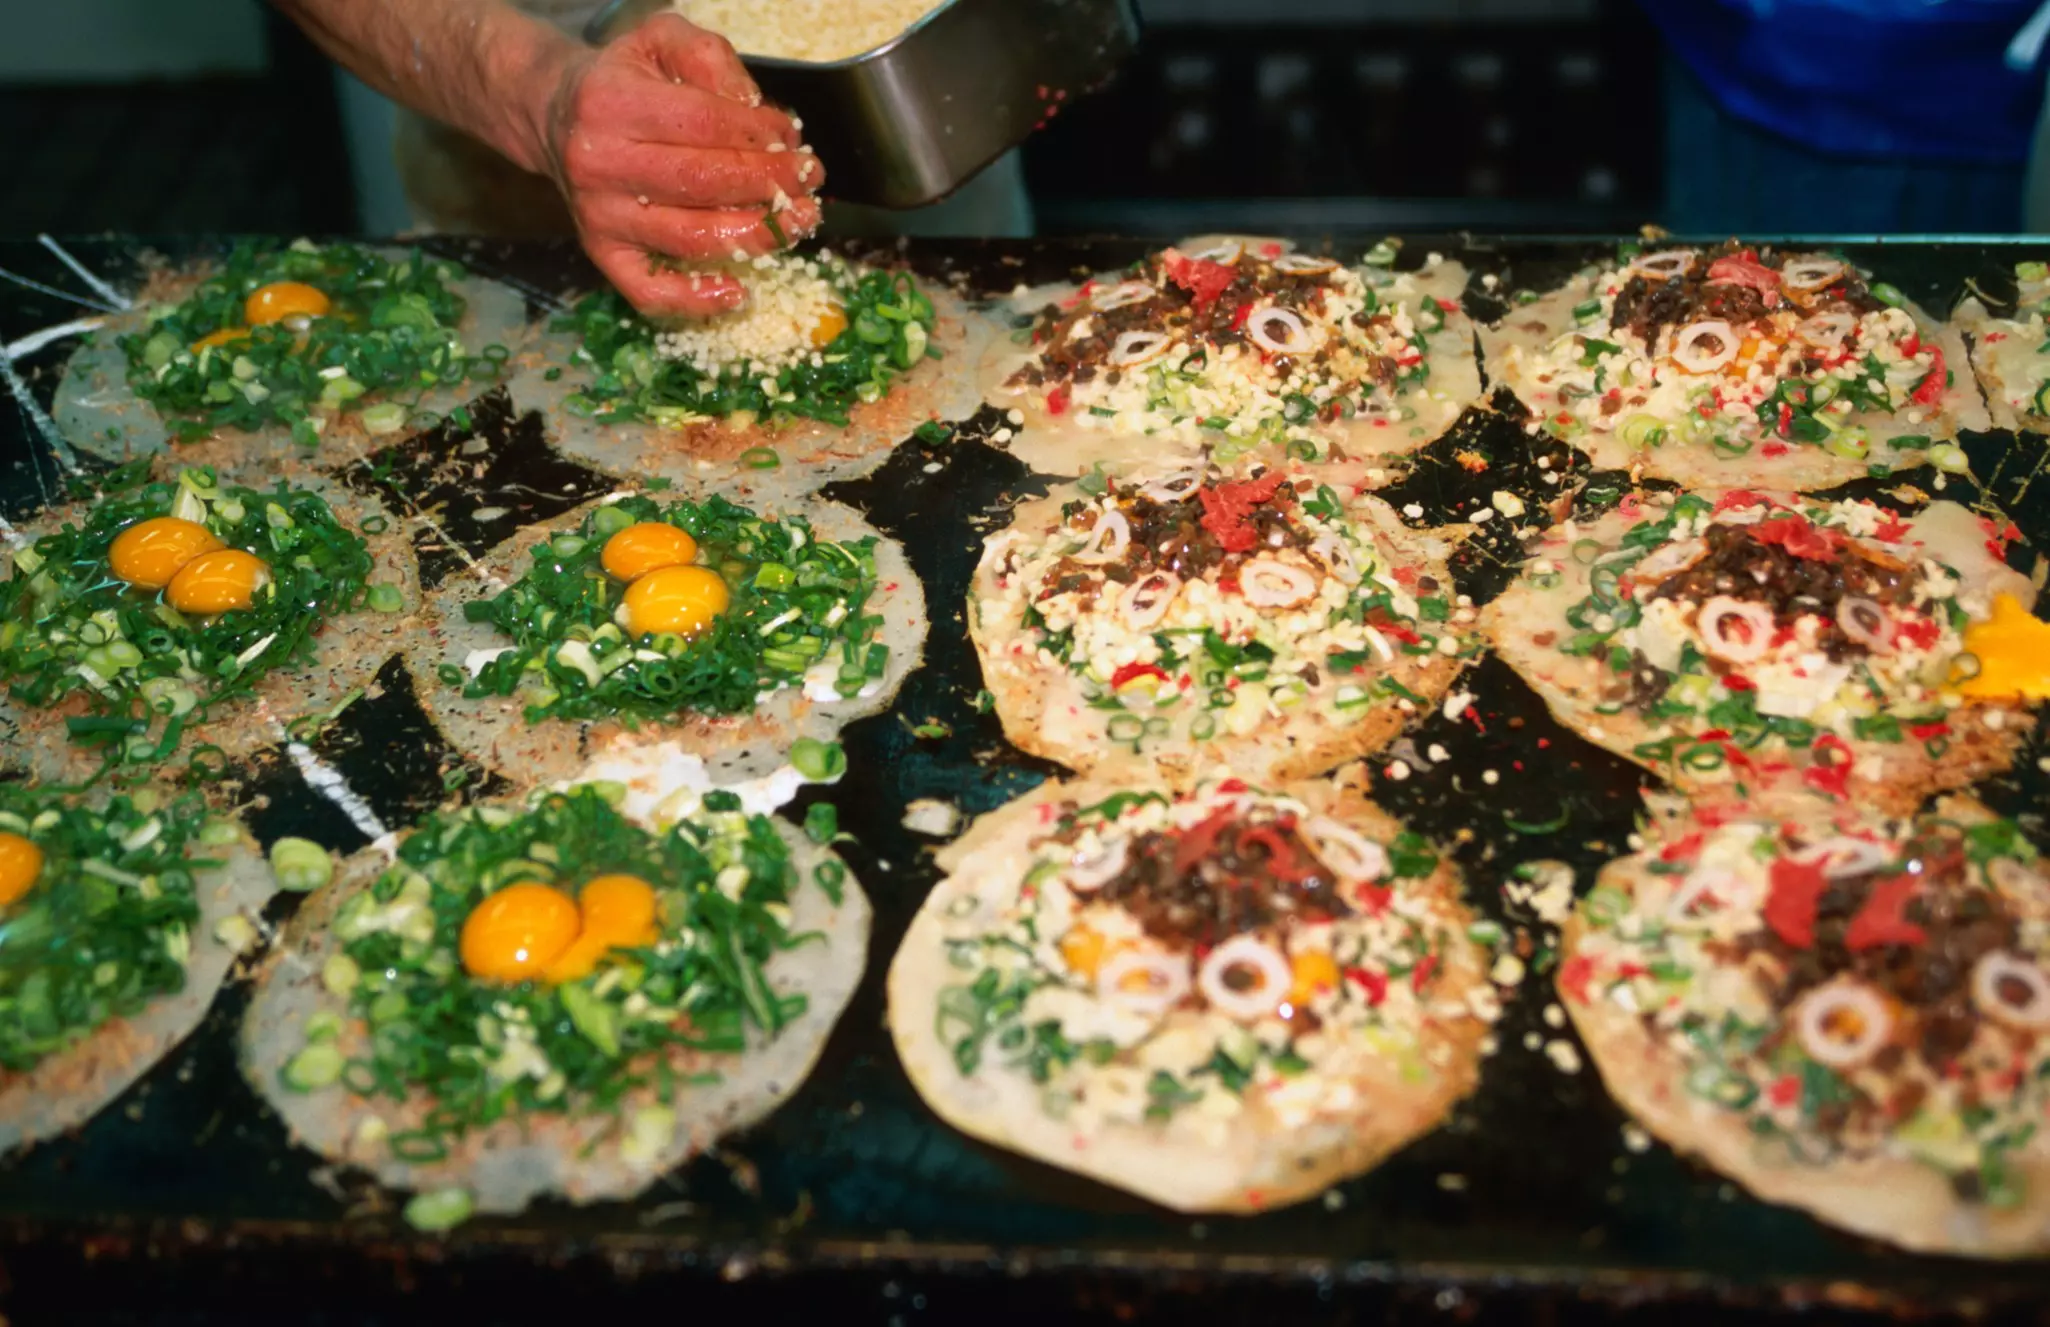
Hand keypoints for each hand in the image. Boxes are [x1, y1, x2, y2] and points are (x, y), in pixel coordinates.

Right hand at [537, 14, 825, 315]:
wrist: (554, 113)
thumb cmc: (621, 79)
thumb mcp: (659, 40)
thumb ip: (709, 57)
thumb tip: (755, 107)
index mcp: (613, 102)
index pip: (705, 123)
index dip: (760, 135)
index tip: (792, 139)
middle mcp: (600, 162)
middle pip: (704, 183)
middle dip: (770, 185)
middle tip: (808, 183)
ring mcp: (599, 214)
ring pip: (690, 237)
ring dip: (756, 236)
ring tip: (797, 224)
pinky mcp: (601, 252)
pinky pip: (649, 290)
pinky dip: (697, 298)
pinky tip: (738, 290)